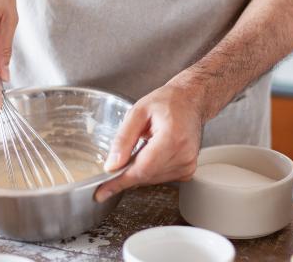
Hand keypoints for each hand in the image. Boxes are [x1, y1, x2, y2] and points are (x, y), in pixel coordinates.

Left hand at [94, 83, 204, 202]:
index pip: (142, 168)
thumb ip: (123, 139)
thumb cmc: (168, 101)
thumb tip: (112, 165)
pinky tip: (151, 153)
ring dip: (139, 170)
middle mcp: (183, 154)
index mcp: (172, 137)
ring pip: (152, 179)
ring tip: (142, 146)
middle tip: (117, 161)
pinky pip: (161, 178)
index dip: (120, 182)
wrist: (190, 100)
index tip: (102, 192)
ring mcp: (188, 163)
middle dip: (126, 173)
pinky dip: (150, 170)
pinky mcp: (188, 169)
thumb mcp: (138, 112)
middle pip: (146, 176)